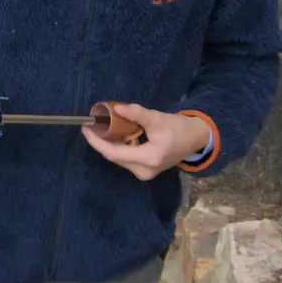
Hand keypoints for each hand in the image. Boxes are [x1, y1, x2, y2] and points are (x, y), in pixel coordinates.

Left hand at [82, 104, 210, 181]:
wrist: (196, 139)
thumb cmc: (179, 128)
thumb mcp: (157, 118)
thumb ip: (137, 114)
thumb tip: (117, 109)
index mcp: (149, 159)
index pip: (114, 153)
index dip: (97, 142)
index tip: (85, 128)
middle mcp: (145, 171)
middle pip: (115, 157)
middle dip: (102, 141)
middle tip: (93, 124)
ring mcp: (145, 173)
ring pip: (119, 158)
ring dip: (111, 143)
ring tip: (104, 127)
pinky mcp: (146, 170)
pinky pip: (126, 158)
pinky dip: (120, 146)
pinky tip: (118, 134)